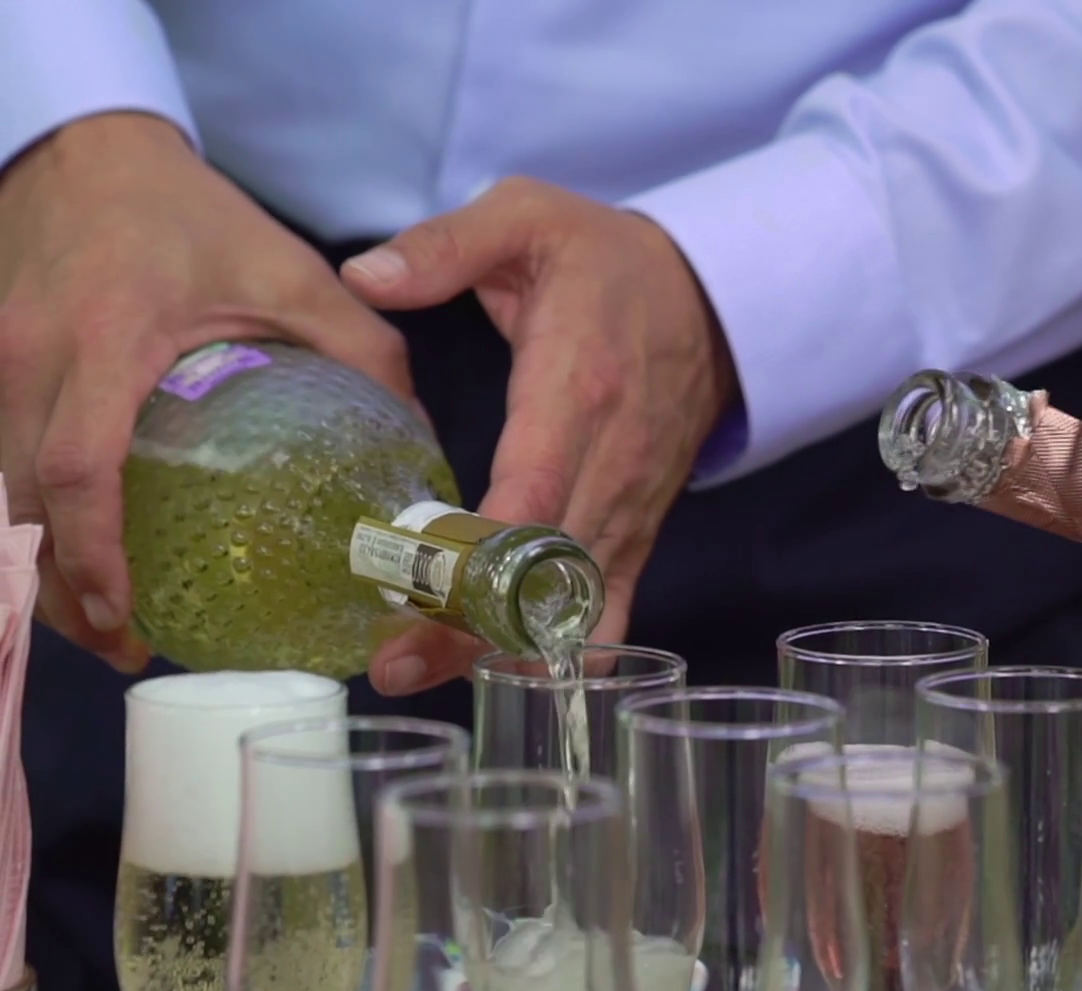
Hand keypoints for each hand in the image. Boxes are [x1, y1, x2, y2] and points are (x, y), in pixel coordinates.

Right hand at [0, 112, 411, 671]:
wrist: (85, 150)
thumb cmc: (188, 213)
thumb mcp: (289, 273)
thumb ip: (364, 351)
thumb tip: (422, 444)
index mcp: (106, 336)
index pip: (79, 466)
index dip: (95, 552)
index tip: (127, 614)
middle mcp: (30, 357)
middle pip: (23, 503)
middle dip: (62, 590)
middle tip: (126, 647)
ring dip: (40, 567)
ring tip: (105, 624)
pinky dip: (33, 522)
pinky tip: (79, 559)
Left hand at [342, 177, 736, 696]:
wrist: (711, 296)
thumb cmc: (609, 259)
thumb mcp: (529, 216)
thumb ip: (447, 244)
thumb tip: (363, 274)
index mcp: (579, 387)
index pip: (537, 486)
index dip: (487, 549)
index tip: (422, 591)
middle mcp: (613, 459)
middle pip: (546, 565)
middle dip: (470, 622)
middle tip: (391, 666)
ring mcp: (632, 500)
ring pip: (574, 596)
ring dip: (502, 643)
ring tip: (418, 674)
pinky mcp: (639, 523)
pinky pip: (610, 601)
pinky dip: (564, 645)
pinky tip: (506, 678)